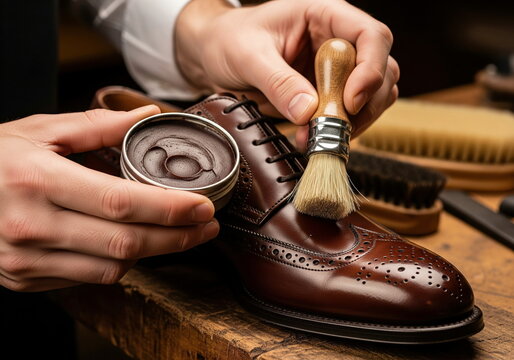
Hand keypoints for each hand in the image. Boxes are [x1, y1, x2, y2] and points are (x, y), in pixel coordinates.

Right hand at [0, 106, 218, 291]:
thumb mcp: (39, 130)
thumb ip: (96, 124)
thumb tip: (146, 117)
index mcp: (38, 181)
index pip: (121, 202)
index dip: (169, 209)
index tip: (204, 207)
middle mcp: (32, 226)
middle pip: (125, 243)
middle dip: (176, 238)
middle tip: (205, 226)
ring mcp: (26, 260)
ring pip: (111, 268)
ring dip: (153, 253)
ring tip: (178, 235)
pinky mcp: (24, 278)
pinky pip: (88, 278)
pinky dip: (119, 264)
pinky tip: (132, 244)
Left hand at [176, 0, 399, 144]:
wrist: (216, 54)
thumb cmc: (230, 39)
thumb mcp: (248, 55)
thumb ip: (278, 81)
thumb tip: (307, 111)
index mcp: (325, 16)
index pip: (372, 36)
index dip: (371, 69)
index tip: (351, 100)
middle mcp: (338, 41)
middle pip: (382, 70)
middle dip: (365, 103)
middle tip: (334, 127)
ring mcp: (335, 70)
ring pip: (373, 96)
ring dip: (354, 122)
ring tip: (318, 137)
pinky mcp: (327, 94)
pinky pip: (350, 114)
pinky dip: (339, 131)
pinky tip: (312, 137)